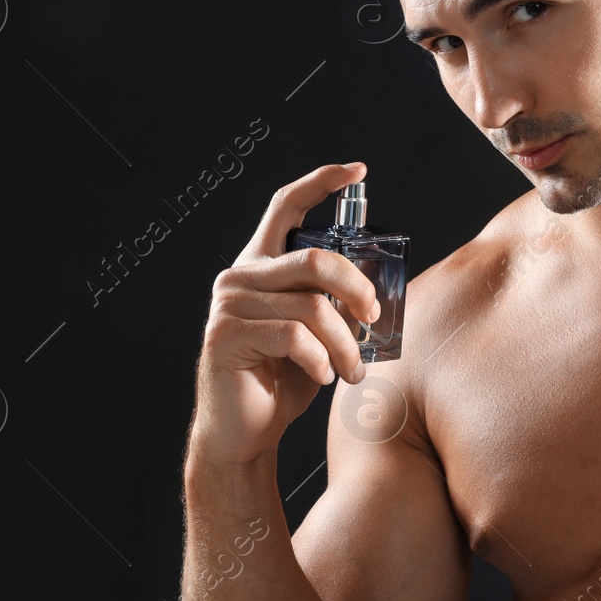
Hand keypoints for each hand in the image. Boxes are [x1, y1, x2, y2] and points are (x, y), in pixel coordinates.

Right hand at [191, 162, 382, 466]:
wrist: (244, 431)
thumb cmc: (282, 379)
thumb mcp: (314, 331)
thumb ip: (330, 302)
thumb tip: (374, 290)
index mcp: (262, 265)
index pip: (286, 205)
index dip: (321, 181)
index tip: (358, 170)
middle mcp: (240, 276)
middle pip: (315, 260)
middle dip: (357, 289)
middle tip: (374, 318)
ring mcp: (229, 304)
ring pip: (311, 307)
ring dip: (344, 344)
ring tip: (351, 370)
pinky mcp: (226, 335)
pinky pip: (294, 337)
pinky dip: (321, 360)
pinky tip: (322, 376)